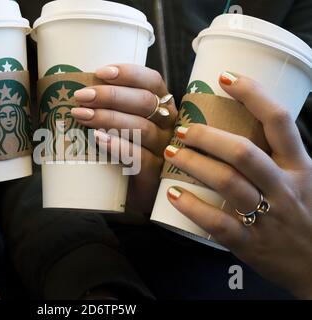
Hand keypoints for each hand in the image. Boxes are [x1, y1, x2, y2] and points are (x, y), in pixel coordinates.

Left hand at [72, 64, 176, 212]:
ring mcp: (165, 149)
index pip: (152, 81)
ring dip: (109, 118)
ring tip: (82, 116)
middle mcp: (168, 124)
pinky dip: (118, 146)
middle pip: (144, 102)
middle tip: (81, 96)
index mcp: (162, 105)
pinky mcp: (156, 173)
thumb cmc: (125, 151)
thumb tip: (77, 90)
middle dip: (110, 95)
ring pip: (141, 128)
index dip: (128, 73)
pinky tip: (98, 139)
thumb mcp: (121, 124)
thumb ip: (110, 107)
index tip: (100, 72)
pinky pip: (140, 157)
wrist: (134, 193)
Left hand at [164, 72, 311, 298]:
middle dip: (208, 136)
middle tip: (183, 129)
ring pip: (228, 183)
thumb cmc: (303, 214)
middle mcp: (286, 187)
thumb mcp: (300, 179)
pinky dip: (193, 207)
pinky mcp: (252, 244)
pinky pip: (218, 224)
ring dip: (194, 164)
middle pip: (244, 152)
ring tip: (170, 153)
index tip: (224, 77)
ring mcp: (269, 217)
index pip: (279, 121)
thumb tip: (234, 125)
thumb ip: (274, 157)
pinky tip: (173, 193)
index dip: (252, 94)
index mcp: (300, 166)